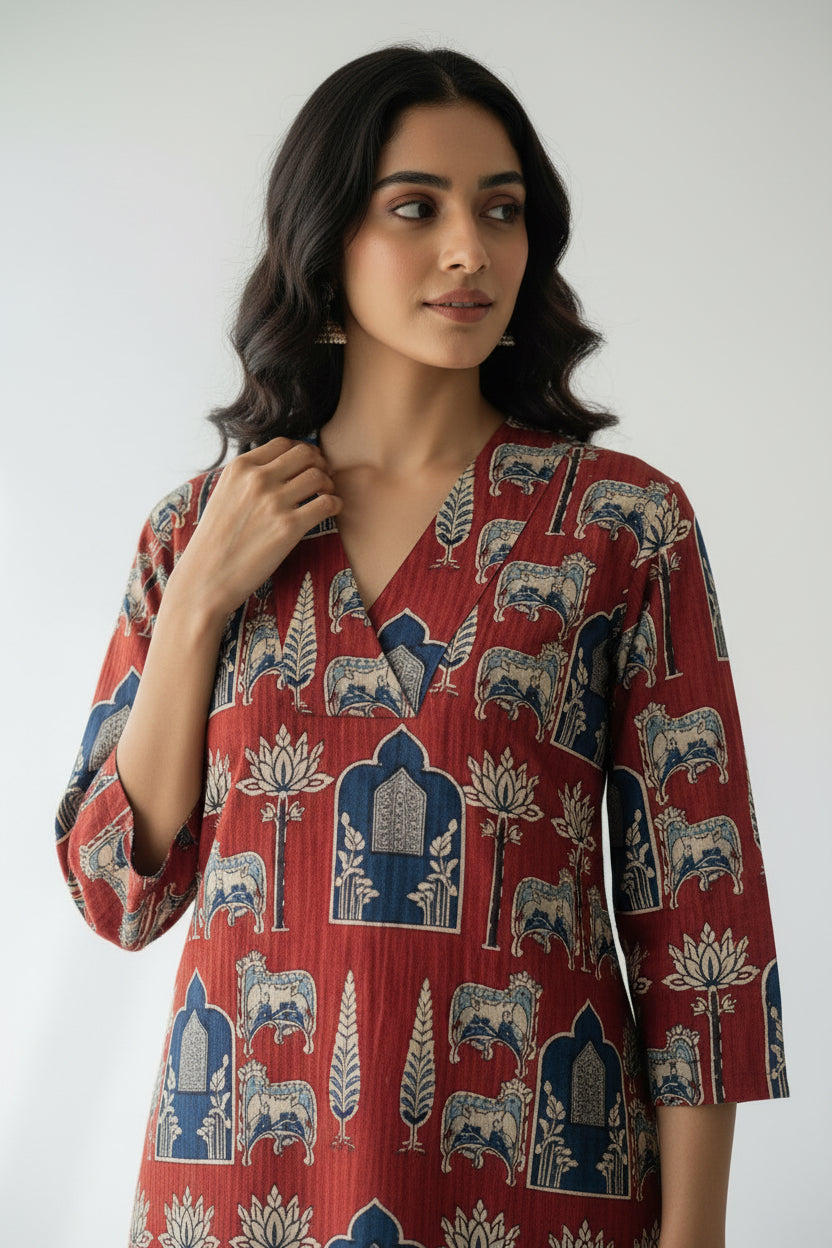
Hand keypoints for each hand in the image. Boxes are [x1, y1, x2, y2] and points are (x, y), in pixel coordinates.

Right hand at [165, 437, 340, 625]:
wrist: (206, 577)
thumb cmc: (215, 541)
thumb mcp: (224, 495)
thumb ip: (248, 478)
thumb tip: (278, 467)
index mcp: (240, 468)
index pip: (284, 444)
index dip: (303, 451)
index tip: (309, 464)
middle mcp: (257, 479)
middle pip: (305, 454)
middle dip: (320, 463)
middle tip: (324, 478)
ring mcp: (273, 502)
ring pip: (319, 476)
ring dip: (329, 484)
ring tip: (326, 496)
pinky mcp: (289, 527)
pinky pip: (327, 503)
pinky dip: (335, 504)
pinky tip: (331, 511)